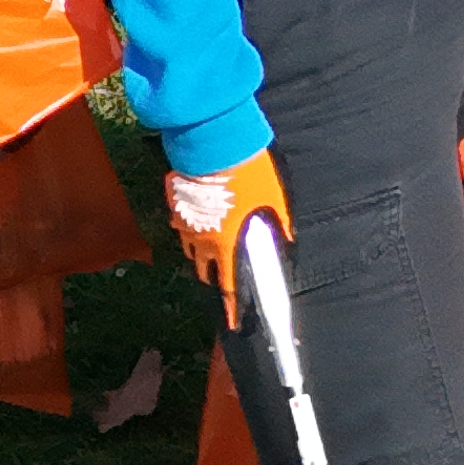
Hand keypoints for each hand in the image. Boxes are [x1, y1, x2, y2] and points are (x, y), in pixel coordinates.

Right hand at [166, 150, 296, 306]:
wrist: (213, 142)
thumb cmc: (248, 172)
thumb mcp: (273, 198)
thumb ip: (279, 223)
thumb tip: (288, 239)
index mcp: (226, 244)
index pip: (228, 285)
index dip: (231, 306)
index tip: (232, 322)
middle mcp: (203, 240)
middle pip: (205, 271)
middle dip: (214, 278)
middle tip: (224, 278)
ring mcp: (185, 223)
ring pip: (191, 251)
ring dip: (202, 256)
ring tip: (213, 251)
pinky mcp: (175, 205)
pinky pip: (183, 228)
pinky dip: (192, 231)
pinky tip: (202, 221)